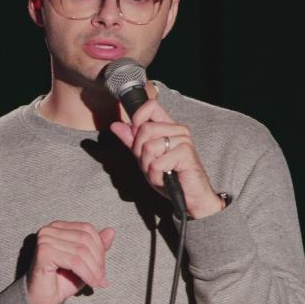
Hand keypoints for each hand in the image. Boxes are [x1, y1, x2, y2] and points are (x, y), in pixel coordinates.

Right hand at [26, 221, 114, 303]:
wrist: (43, 299)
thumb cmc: (62, 281)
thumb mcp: (85, 263)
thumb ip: (96, 247)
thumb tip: (111, 231)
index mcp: (58, 227)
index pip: (87, 229)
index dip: (100, 248)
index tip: (102, 269)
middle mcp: (49, 230)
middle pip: (85, 239)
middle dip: (98, 261)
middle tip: (101, 278)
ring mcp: (45, 240)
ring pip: (81, 251)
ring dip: (94, 270)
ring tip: (98, 282)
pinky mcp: (44, 252)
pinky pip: (74, 261)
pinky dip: (87, 274)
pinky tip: (91, 284)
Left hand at [108, 98, 222, 218]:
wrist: (189, 197)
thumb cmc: (170, 176)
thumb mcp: (145, 158)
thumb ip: (131, 141)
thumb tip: (115, 125)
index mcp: (168, 126)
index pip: (151, 106)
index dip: (137, 117)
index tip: (135, 133)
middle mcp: (178, 130)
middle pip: (144, 129)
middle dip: (139, 152)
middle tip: (150, 164)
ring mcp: (183, 140)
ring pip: (149, 147)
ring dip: (148, 166)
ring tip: (160, 172)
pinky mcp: (186, 153)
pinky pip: (157, 163)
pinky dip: (156, 176)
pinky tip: (166, 179)